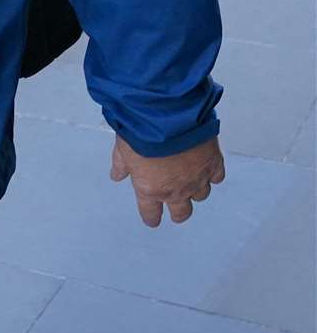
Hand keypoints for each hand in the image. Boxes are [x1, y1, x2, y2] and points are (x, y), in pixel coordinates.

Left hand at [111, 134, 225, 226]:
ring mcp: (196, 179)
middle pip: (181, 213)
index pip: (151, 214)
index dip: (151, 217)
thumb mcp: (122, 148)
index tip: (152, 218)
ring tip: (190, 180)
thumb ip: (121, 164)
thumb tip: (116, 175)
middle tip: (175, 207)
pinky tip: (206, 167)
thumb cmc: (141, 130)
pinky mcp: (212, 164)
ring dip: (195, 190)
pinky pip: (217, 177)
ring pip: (201, 195)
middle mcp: (175, 190)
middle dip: (177, 212)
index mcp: (150, 189)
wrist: (167, 114)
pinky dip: (212, 174)